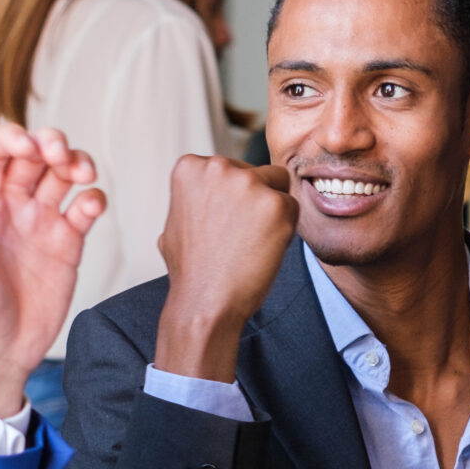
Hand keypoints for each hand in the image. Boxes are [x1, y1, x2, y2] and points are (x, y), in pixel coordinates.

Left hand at [0, 124, 104, 415]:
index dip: (12, 137)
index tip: (28, 146)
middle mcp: (10, 205)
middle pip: (34, 154)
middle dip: (50, 143)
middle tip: (59, 155)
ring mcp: (41, 222)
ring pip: (63, 174)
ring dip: (76, 163)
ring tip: (83, 173)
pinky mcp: (68, 244)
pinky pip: (85, 209)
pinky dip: (94, 199)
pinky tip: (90, 207)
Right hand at [152, 155, 298, 381]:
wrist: (204, 302)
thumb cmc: (192, 268)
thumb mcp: (176, 219)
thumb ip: (194, 195)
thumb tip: (205, 190)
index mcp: (191, 166)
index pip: (233, 168)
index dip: (234, 200)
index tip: (223, 224)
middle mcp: (217, 166)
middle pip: (258, 172)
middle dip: (255, 201)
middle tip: (240, 237)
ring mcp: (248, 183)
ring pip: (279, 187)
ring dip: (272, 212)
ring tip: (251, 242)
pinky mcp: (276, 204)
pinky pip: (293, 208)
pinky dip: (285, 230)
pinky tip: (264, 249)